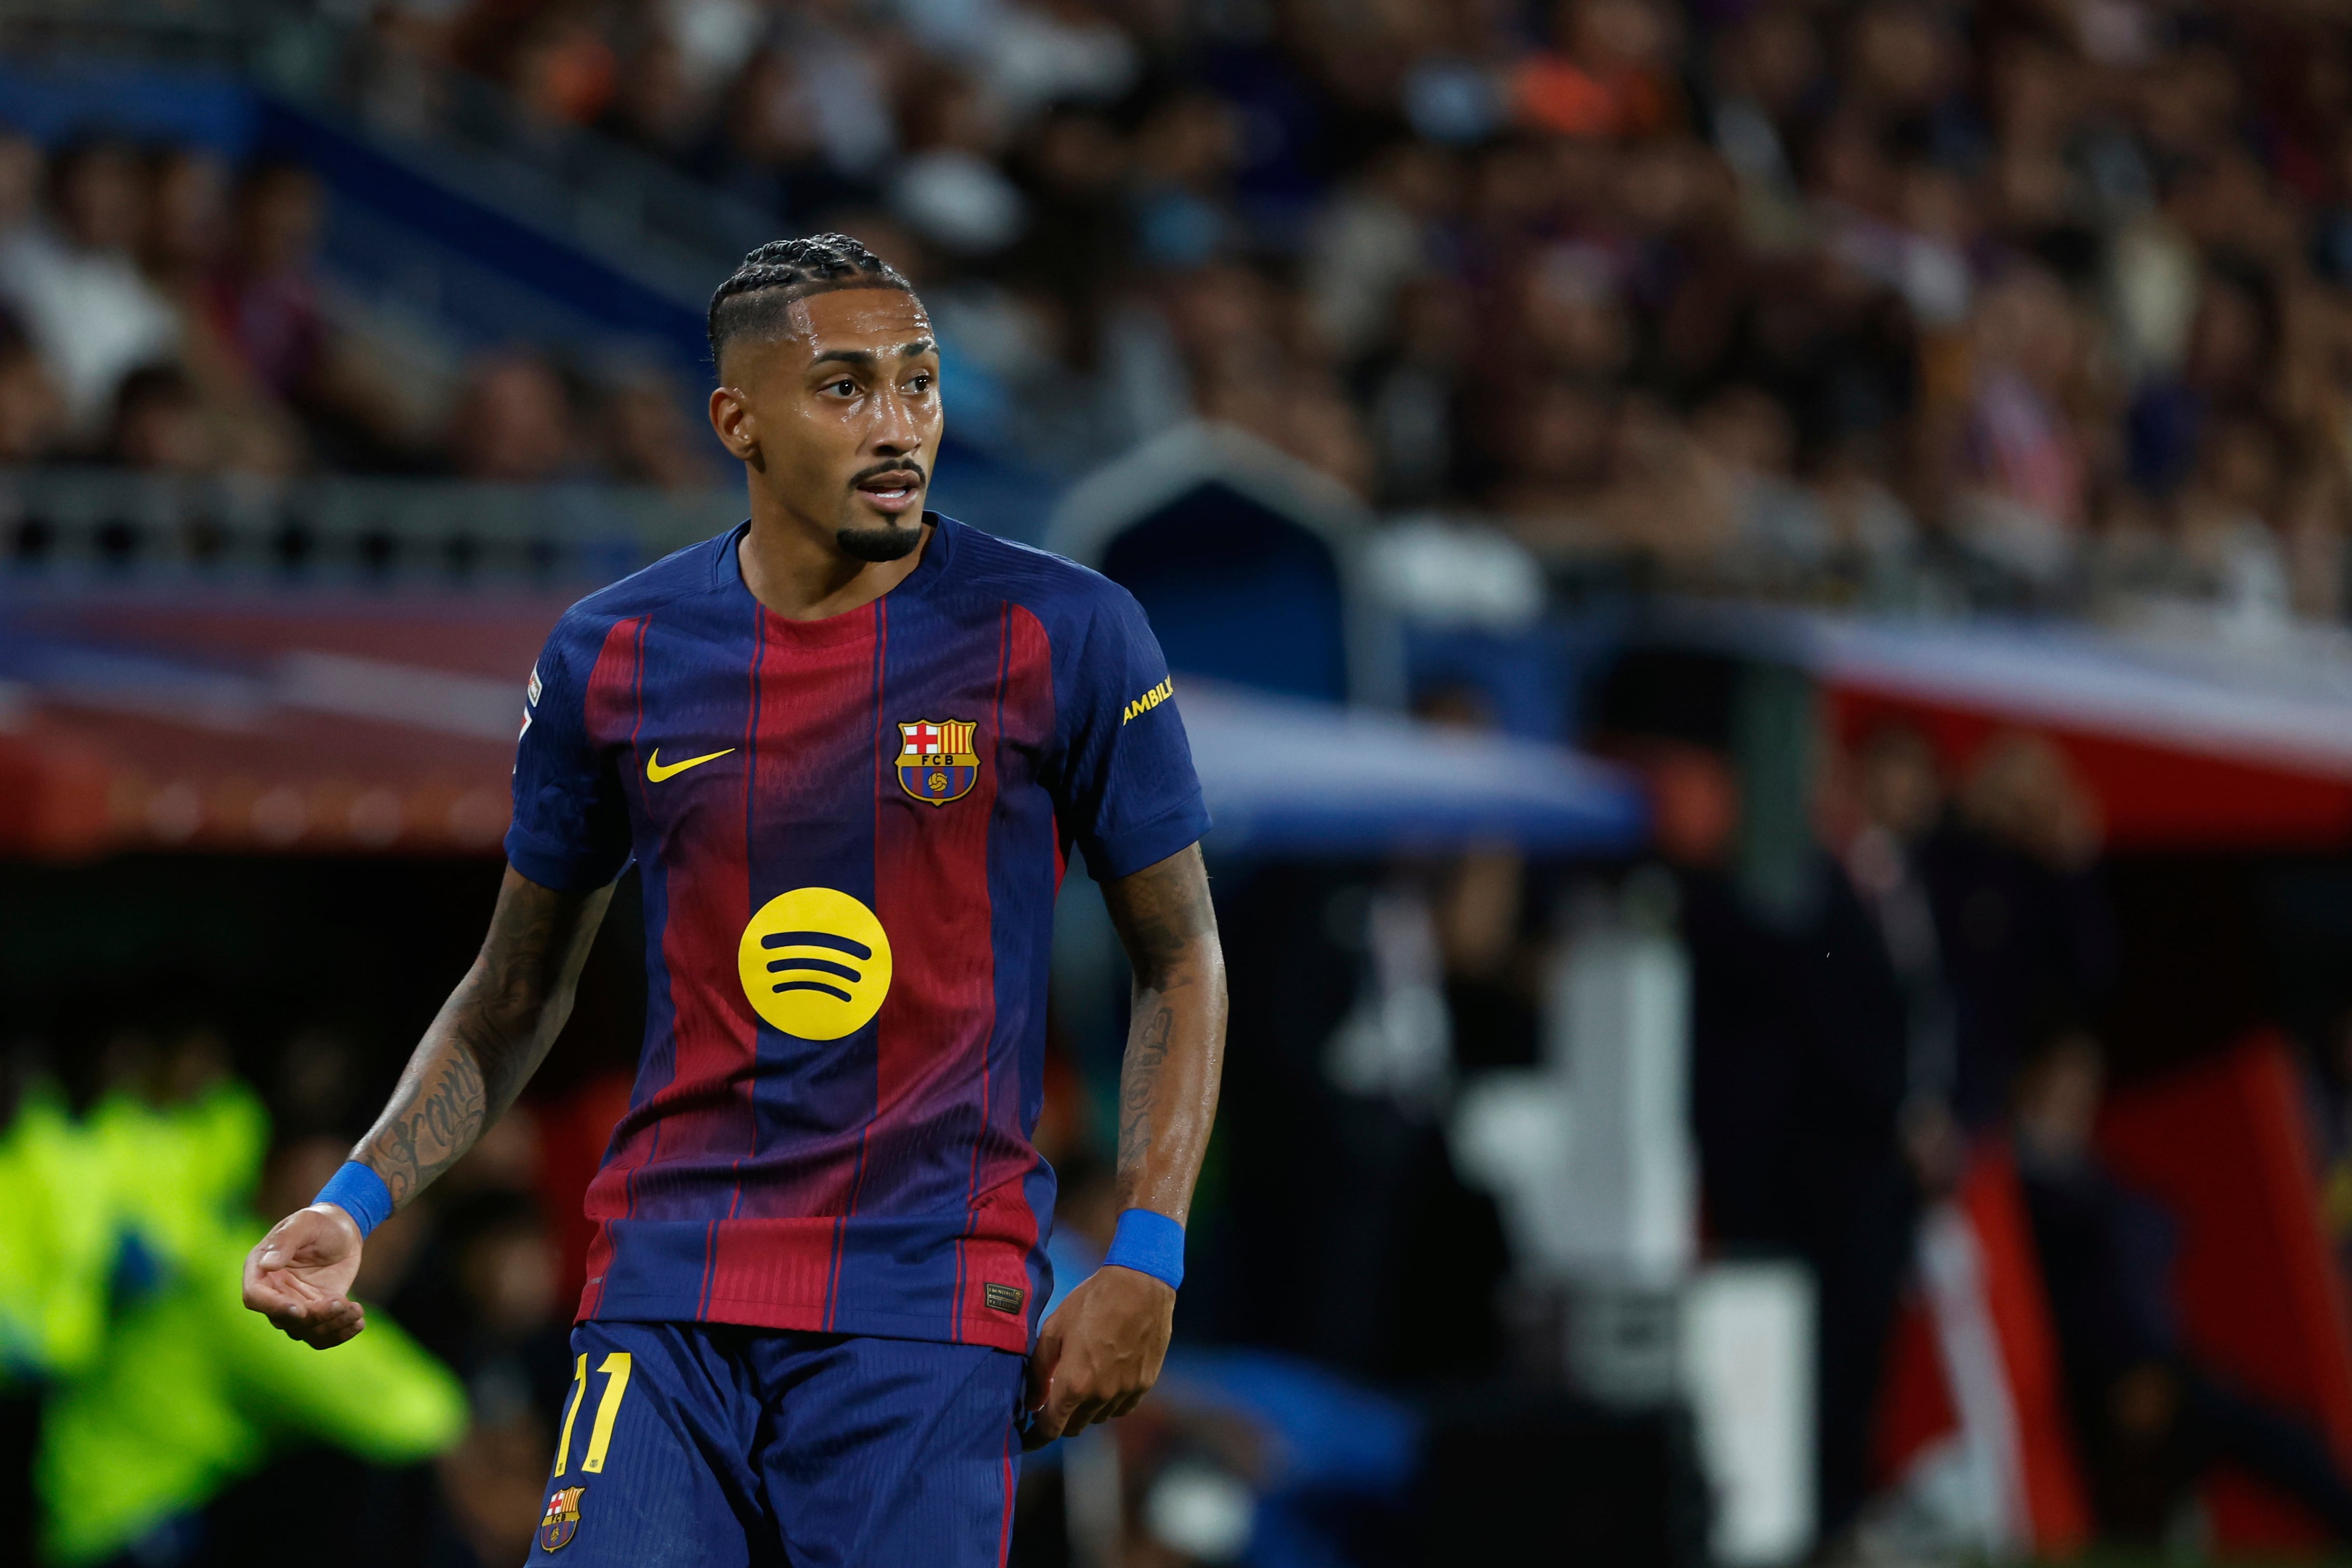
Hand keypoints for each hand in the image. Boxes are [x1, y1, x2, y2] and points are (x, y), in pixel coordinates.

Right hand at [242, 1204, 367, 1347]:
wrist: (343, 1228)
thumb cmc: (320, 1221)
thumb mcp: (304, 1223)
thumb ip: (285, 1241)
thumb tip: (267, 1264)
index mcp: (260, 1270)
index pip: (255, 1297)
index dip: (274, 1307)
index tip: (301, 1310)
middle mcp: (274, 1292)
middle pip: (284, 1320)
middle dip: (315, 1317)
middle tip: (343, 1302)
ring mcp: (295, 1304)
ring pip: (305, 1331)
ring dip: (332, 1326)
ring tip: (356, 1310)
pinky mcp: (317, 1310)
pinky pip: (322, 1333)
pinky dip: (340, 1334)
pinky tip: (359, 1322)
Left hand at [1023, 1266, 1173, 1449]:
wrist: (1139, 1285)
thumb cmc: (1091, 1302)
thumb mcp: (1053, 1329)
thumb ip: (1038, 1370)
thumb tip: (1031, 1402)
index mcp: (1074, 1383)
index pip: (1051, 1427)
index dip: (1036, 1437)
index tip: (1028, 1439)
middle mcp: (1101, 1395)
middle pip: (1075, 1427)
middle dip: (1059, 1423)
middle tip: (1049, 1407)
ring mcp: (1125, 1391)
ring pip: (1098, 1419)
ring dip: (1084, 1412)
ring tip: (1078, 1388)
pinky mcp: (1144, 1384)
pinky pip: (1121, 1408)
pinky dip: (1108, 1405)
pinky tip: (1103, 1385)